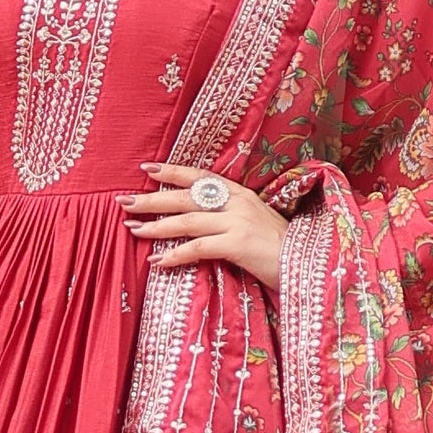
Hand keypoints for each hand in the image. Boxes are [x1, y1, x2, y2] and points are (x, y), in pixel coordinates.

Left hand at [119, 162, 287, 292]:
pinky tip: (156, 261)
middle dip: (152, 199)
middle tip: (123, 201)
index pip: (200, 176)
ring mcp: (237, 222)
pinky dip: (173, 255)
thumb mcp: (256, 222)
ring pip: (186, 221)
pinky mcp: (238, 244)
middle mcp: (237, 202)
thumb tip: (196, 218)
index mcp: (240, 193)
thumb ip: (229, 215)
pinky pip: (197, 248)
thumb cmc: (280, 249)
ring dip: (155, 226)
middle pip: (185, 197)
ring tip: (132, 229)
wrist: (309, 265)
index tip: (147, 168)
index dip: (172, 171)